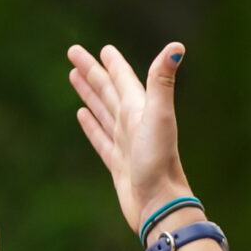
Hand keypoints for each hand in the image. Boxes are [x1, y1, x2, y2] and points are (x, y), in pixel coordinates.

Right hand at [67, 42, 192, 234]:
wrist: (159, 204)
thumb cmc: (159, 161)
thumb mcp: (159, 115)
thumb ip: (163, 81)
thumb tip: (177, 46)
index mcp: (141, 110)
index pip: (124, 80)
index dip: (114, 64)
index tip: (103, 49)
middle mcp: (133, 124)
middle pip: (108, 91)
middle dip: (92, 72)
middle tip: (73, 53)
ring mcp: (125, 143)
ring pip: (103, 111)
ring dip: (89, 94)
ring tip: (73, 77)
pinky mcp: (117, 163)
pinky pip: (100, 138)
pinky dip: (91, 124)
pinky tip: (82, 115)